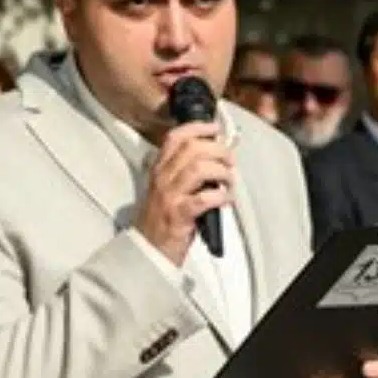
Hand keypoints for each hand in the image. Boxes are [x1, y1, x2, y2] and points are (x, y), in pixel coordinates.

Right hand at [133, 121, 233, 264]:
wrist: (147, 250)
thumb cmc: (162, 220)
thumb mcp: (168, 189)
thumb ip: (186, 172)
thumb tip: (215, 157)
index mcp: (159, 169)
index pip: (175, 138)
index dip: (198, 128)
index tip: (215, 128)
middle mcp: (162, 178)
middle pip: (191, 148)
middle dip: (218, 149)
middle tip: (230, 160)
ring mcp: (169, 196)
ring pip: (198, 168)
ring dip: (221, 171)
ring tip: (229, 180)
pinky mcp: (179, 215)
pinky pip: (203, 198)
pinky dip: (220, 195)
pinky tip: (226, 199)